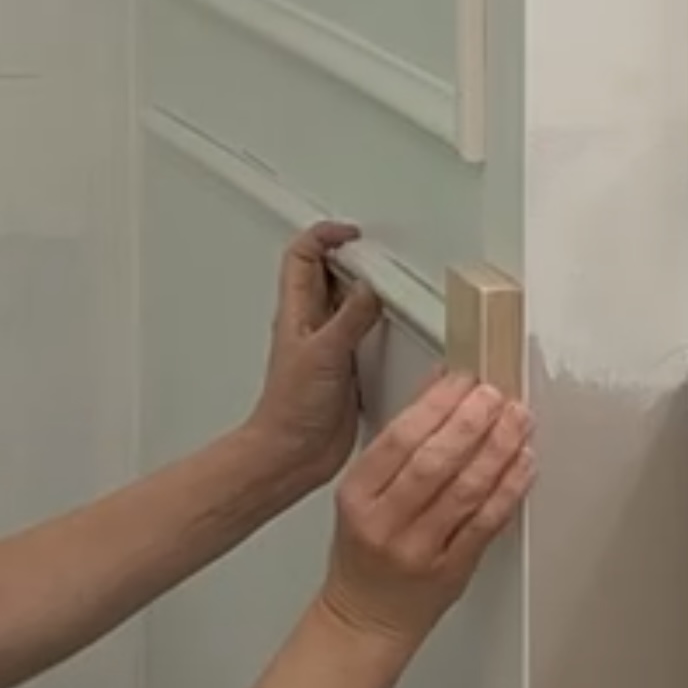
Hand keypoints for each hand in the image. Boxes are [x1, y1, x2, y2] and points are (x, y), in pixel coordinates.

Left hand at [248, 223, 381, 484]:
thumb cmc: (292, 409)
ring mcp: (331, 346)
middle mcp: (313, 325)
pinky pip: (365, 334)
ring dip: (369, 291)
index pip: (303, 256)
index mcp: (297, 312)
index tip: (354, 234)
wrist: (294, 453)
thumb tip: (372, 289)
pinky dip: (381, 323)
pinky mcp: (348, 368)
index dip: (325, 236)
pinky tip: (396, 326)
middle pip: (329, 274)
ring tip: (392, 285)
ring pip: (349, 303)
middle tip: (380, 257)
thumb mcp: (324, 352)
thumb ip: (351, 317)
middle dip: (353, 258)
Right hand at [321, 373, 534, 648]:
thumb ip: (399, 442)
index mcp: (358, 496)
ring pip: (466, 491)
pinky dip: (510, 489)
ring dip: (499, 449)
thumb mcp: (364, 492)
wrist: (366, 617)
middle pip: (435, 462)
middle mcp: (386, 523)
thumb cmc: (365, 552)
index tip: (463, 380)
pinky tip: (524, 463)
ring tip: (517, 420)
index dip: (437, 404)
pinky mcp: (452, 571)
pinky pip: (487, 524)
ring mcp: (420, 550)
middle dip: (472, 422)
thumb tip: (438, 388)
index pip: (400, 439)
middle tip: (497, 395)